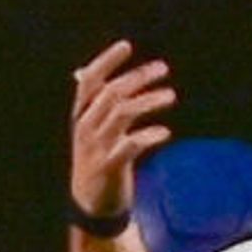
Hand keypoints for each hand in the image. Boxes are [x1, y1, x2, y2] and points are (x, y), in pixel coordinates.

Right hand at [70, 41, 175, 220]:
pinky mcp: (109, 166)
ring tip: (171, 95)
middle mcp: (85, 127)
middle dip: (138, 77)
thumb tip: (82, 72)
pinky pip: (129, 146)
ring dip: (148, 102)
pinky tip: (165, 133)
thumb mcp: (90, 131)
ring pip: (121, 115)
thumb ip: (94, 104)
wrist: (90, 205)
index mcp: (81, 116)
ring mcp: (96, 146)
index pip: (89, 81)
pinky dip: (147, 136)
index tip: (126, 45)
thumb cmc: (96, 161)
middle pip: (111, 94)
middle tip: (163, 68)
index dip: (106, 61)